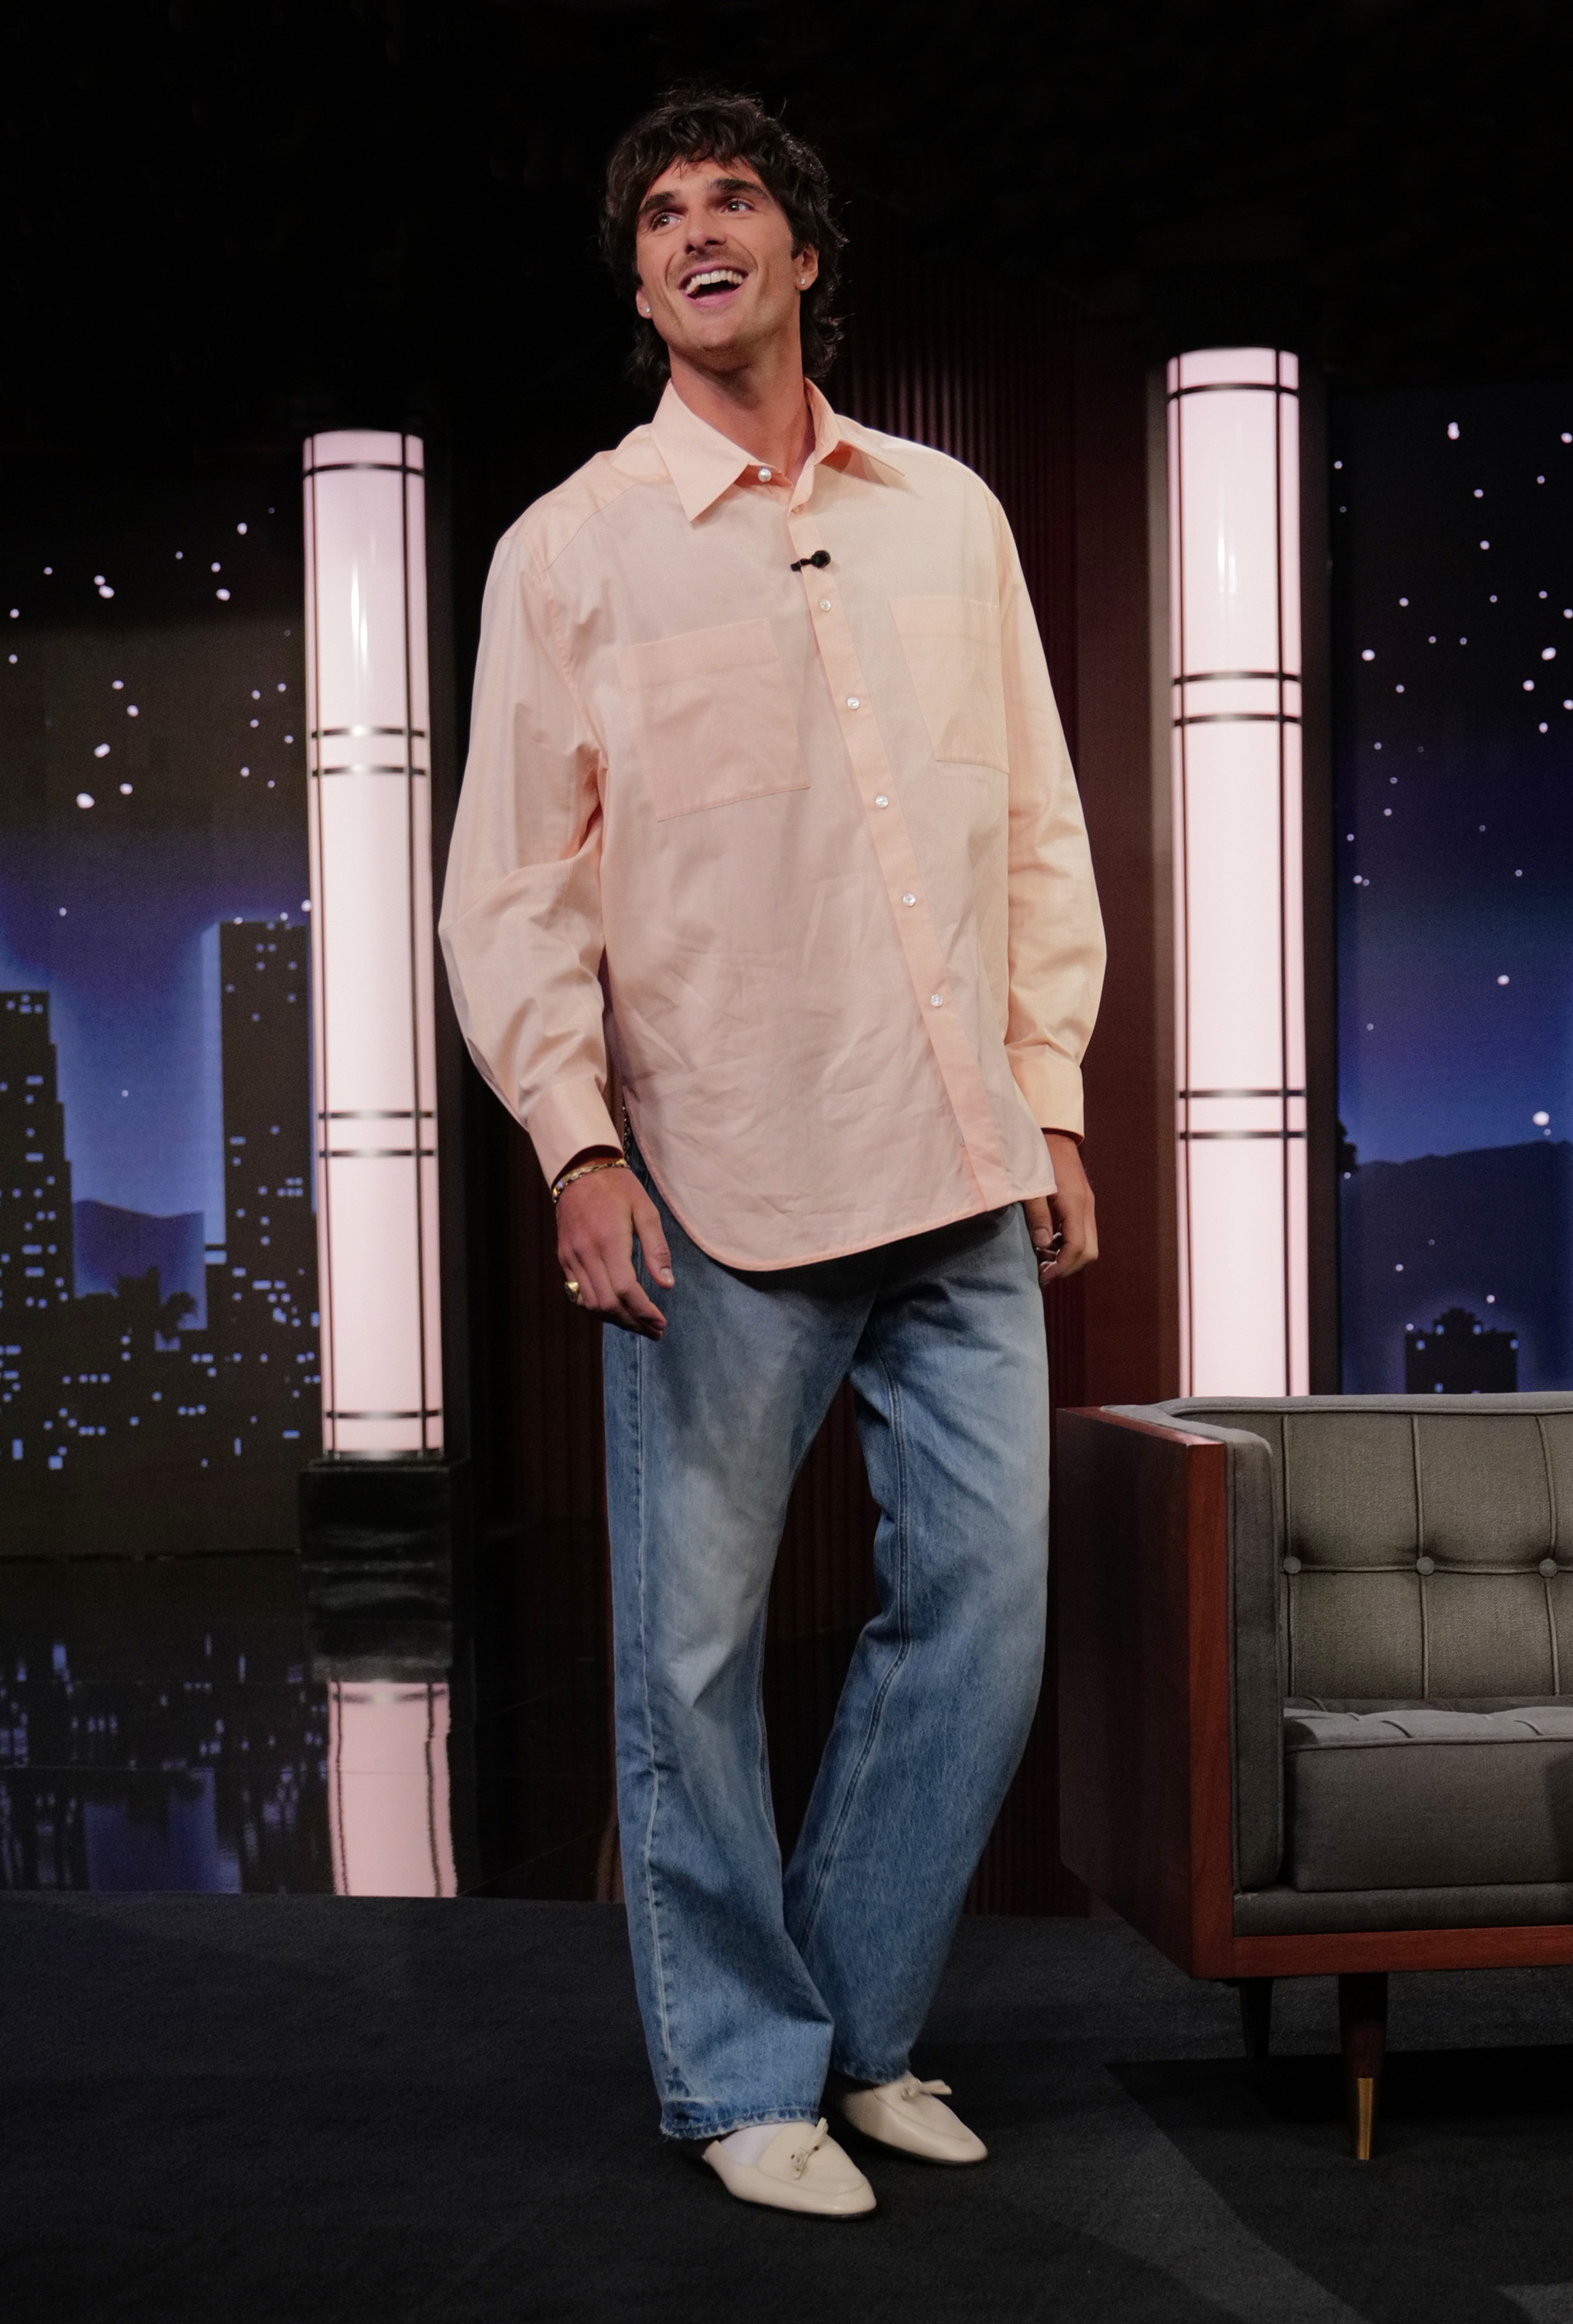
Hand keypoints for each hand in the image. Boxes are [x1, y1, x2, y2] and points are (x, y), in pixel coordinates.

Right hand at [556, 1151, 674, 1337]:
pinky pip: (578, 1294)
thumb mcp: (645, 1210)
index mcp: (609, 1241)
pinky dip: (598, 1308)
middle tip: (654, 1331)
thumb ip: (657, 1249)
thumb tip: (667, 1285)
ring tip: (638, 1325)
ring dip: (616, 1320)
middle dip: (633, 1322)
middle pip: (608, 1303)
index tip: (661, 1323)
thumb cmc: (618, 1187)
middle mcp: (586, 1253)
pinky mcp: (564, 1258)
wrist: (579, 1169)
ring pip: (591, 1304)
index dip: (645, 1312)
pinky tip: (616, 1310)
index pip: (627, 1290)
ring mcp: (571, 1258)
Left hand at [1024, 1132, 1097, 1281]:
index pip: (1077, 1248)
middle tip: (1042, 1272)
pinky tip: (1047, 1242)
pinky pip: (1082, 1232)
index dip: (1062, 1267)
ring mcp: (1087, 1204)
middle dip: (1068, 1267)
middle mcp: (1086, 1206)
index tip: (1043, 1276)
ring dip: (1068, 1257)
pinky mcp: (1082, 1201)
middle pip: (1089, 1251)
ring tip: (1042, 1260)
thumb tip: (1042, 1246)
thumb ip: (1037, 1216)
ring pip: (1088, 1243)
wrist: (1051, 1131)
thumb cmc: (1036, 1157)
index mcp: (1075, 1204)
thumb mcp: (1030, 1187)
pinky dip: (1068, 1244)